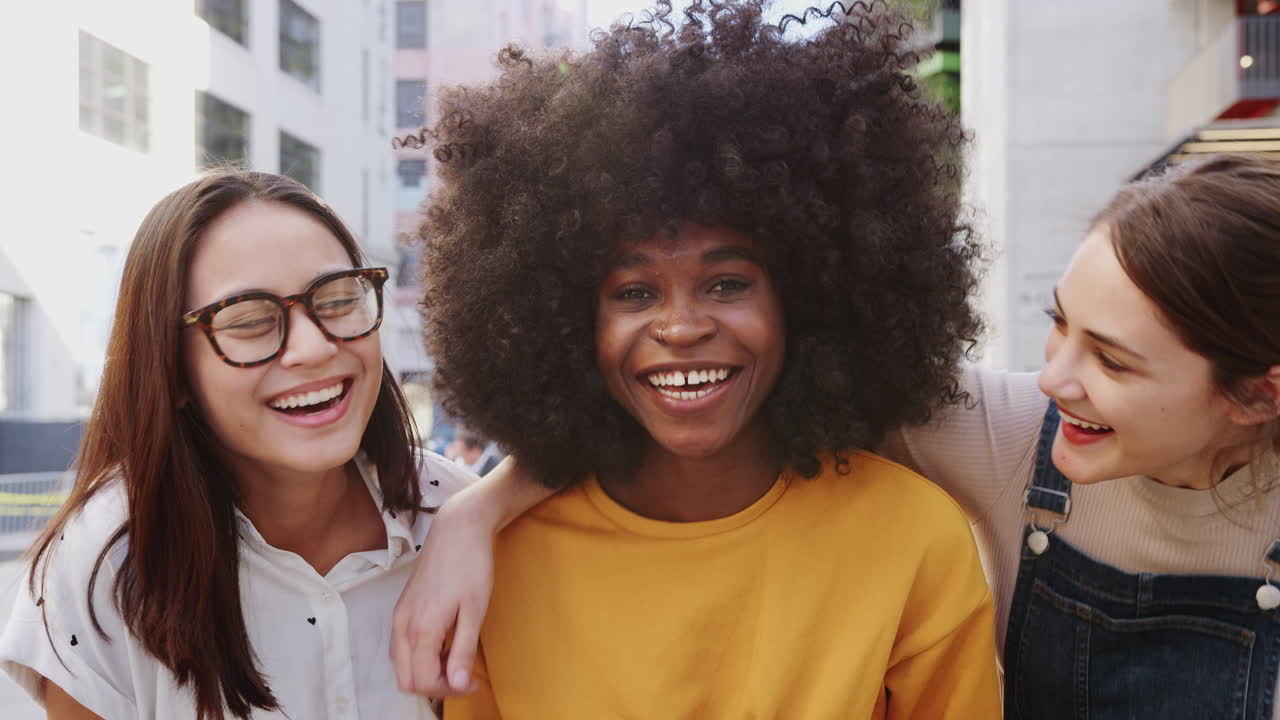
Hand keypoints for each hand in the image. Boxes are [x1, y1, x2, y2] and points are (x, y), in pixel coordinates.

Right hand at [391, 488, 494, 696]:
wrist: (457, 529)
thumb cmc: (471, 566)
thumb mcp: (475, 611)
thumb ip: (463, 651)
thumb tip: (458, 685)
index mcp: (421, 627)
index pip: (424, 681)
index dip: (450, 690)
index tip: (473, 682)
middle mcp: (403, 625)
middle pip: (406, 679)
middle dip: (435, 686)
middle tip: (464, 676)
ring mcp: (399, 615)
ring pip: (401, 664)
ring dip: (425, 672)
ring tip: (456, 659)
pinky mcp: (402, 608)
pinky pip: (402, 646)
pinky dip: (419, 656)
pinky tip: (444, 644)